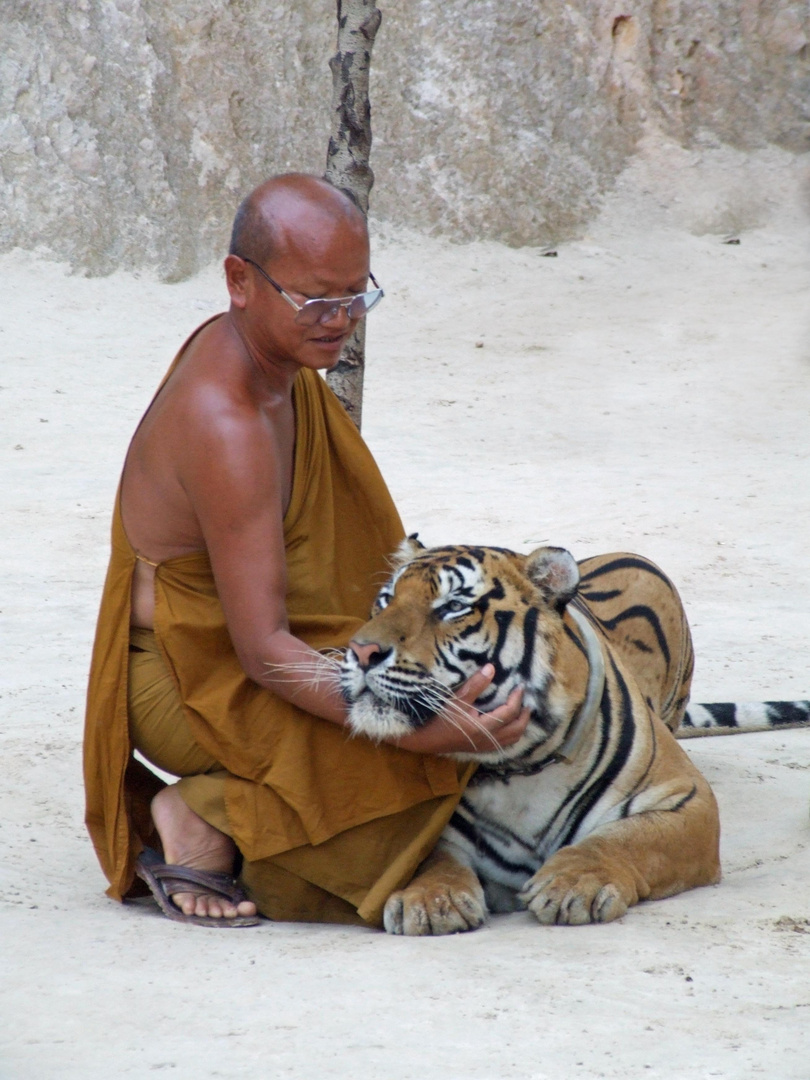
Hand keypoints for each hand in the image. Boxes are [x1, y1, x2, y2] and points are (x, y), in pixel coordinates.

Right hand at [395, 664, 530, 754]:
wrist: (424, 739)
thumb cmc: (438, 718)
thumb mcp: (456, 699)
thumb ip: (475, 685)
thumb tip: (491, 668)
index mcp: (482, 727)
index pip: (509, 713)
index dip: (517, 699)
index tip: (521, 687)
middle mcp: (487, 740)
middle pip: (516, 729)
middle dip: (524, 715)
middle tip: (527, 702)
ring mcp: (484, 746)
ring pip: (512, 739)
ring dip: (520, 726)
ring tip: (522, 713)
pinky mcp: (480, 749)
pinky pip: (503, 744)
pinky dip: (511, 734)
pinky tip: (508, 726)